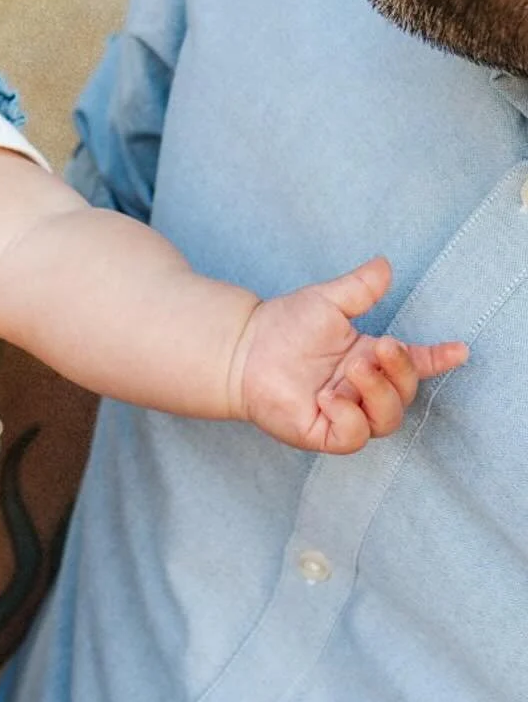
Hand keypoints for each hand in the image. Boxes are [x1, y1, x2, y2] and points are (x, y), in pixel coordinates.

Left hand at [232, 256, 467, 452]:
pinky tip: (329, 398)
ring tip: (352, 370)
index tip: (460, 349)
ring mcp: (345, 413)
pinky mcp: (324, 433)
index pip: (414, 362)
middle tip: (377, 349)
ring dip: (377, 393)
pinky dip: (350, 418)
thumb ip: (359, 288)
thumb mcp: (327, 301)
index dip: (438, 358)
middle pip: (404, 393)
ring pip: (386, 420)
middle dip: (399, 371)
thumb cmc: (285, 325)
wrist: (242, 347)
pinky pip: (354, 437)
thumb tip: (385, 264)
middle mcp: (362, 388)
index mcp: (370, 358)